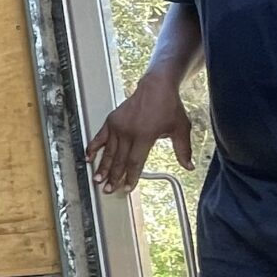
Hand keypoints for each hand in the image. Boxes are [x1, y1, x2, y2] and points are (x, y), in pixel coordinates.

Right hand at [85, 78, 191, 192]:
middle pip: (119, 160)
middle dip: (113, 177)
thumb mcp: (181, 129)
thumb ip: (183, 150)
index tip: (127, 187)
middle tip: (108, 189)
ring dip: (102, 167)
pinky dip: (93, 148)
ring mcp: (118, 126)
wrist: (156, 86)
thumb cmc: (169, 106)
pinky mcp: (111, 120)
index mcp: (144, 136)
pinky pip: (99, 137)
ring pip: (108, 152)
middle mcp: (128, 132)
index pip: (135, 162)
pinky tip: (88, 157)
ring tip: (98, 179)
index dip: (130, 177)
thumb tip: (189, 166)